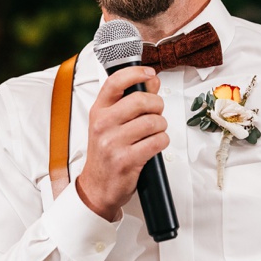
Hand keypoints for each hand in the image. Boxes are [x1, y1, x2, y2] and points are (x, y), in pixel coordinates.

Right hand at [74, 65, 167, 222]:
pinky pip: (157, 142)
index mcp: (98, 111)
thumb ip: (130, 101)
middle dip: (157, 105)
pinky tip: (156, 144)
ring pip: (152, 122)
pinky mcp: (127, 160)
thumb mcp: (111, 123)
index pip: (115, 82)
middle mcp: (103, 124)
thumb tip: (151, 81)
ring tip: (156, 131)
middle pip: (140, 101)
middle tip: (157, 113)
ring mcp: (114, 142)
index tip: (149, 74)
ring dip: (161, 126)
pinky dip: (162, 142)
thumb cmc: (106, 153)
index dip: (135, 74)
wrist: (97, 187)